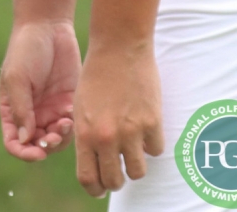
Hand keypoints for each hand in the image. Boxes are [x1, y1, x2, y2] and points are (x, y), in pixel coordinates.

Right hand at [0, 19, 80, 161]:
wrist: (49, 27)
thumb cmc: (26, 50)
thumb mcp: (17, 77)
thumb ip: (20, 108)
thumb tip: (25, 140)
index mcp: (12, 110)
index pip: (14, 142)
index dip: (24, 152)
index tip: (37, 152)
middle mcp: (31, 114)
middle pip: (38, 144)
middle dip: (47, 145)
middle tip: (55, 134)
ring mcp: (51, 109)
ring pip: (58, 138)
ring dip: (62, 137)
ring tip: (65, 121)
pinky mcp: (69, 102)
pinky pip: (73, 124)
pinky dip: (73, 125)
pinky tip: (72, 112)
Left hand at [72, 42, 163, 195]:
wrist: (119, 48)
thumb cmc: (95, 76)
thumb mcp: (80, 107)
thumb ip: (86, 135)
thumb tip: (94, 161)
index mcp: (84, 133)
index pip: (88, 178)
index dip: (94, 188)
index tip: (99, 188)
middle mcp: (107, 137)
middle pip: (114, 180)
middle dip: (116, 181)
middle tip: (118, 173)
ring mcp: (131, 131)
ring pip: (138, 171)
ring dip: (135, 165)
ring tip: (132, 150)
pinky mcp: (152, 122)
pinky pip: (155, 150)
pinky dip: (151, 144)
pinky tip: (145, 128)